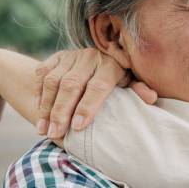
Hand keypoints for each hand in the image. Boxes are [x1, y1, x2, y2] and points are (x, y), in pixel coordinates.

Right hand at [34, 48, 157, 138]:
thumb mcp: (129, 82)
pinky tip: (37, 110)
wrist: (101, 54)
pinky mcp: (56, 56)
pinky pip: (42, 73)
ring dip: (46, 106)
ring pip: (53, 81)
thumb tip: (151, 98)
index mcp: (111, 64)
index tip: (78, 127)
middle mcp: (90, 57)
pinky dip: (38, 92)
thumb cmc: (118, 77)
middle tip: (55, 133)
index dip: (87, 107)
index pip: (97, 87)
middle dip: (61, 111)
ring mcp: (71, 56)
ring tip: (43, 129)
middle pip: (71, 85)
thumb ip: (137, 89)